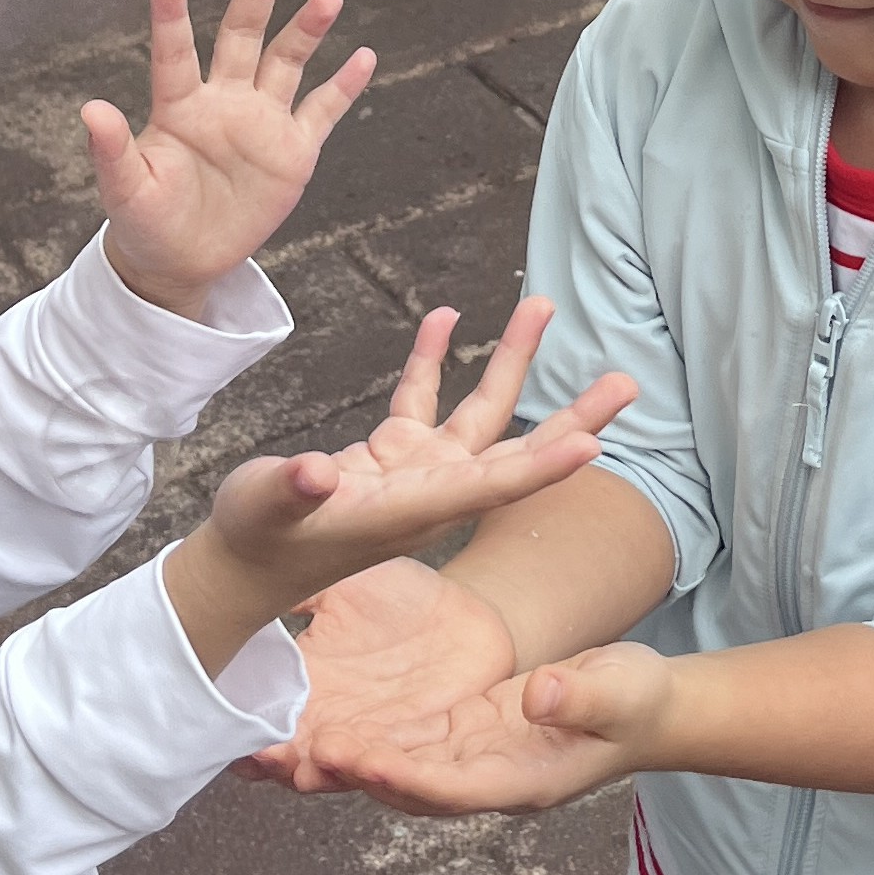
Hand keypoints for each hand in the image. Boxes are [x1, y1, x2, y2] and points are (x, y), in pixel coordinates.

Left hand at [85, 0, 374, 316]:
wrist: (183, 258)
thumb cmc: (147, 220)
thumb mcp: (126, 190)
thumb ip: (112, 150)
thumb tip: (91, 109)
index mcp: (179, 107)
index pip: (175, 54)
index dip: (172, 17)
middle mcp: (223, 102)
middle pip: (242, 37)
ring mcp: (261, 123)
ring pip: (286, 63)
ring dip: (306, 30)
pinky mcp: (292, 151)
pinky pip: (322, 111)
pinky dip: (343, 87)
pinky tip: (364, 56)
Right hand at [164, 297, 634, 678]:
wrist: (246, 567)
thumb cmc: (256, 542)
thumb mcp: (266, 510)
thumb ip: (292, 489)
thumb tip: (314, 473)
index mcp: (409, 510)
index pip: (488, 487)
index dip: (540, 466)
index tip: (594, 445)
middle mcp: (428, 493)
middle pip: (514, 452)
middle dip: (571, 418)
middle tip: (627, 384)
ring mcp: (414, 473)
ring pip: (481, 414)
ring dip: (512, 362)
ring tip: (542, 307)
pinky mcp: (390, 456)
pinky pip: (423, 400)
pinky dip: (434, 360)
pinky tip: (446, 318)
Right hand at [237, 558, 518, 790]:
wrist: (468, 612)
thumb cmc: (404, 593)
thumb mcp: (348, 581)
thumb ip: (304, 589)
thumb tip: (250, 587)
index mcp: (307, 681)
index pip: (265, 715)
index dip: (246, 728)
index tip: (230, 731)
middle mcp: (332, 718)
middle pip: (293, 755)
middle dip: (276, 762)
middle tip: (263, 756)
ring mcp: (374, 738)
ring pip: (341, 771)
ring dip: (321, 773)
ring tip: (307, 767)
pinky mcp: (418, 749)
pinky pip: (398, 769)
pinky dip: (379, 774)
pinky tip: (364, 767)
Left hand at [308, 640, 673, 815]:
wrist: (641, 707)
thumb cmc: (638, 702)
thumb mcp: (621, 690)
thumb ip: (581, 695)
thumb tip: (539, 694)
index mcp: (525, 780)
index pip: (456, 788)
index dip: (408, 778)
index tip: (365, 761)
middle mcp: (487, 778)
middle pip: (412, 788)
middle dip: (360, 775)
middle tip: (305, 755)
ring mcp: (470, 759)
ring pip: (399, 767)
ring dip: (351, 760)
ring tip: (296, 743)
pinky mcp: (461, 733)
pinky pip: (405, 741)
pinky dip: (366, 736)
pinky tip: (323, 720)